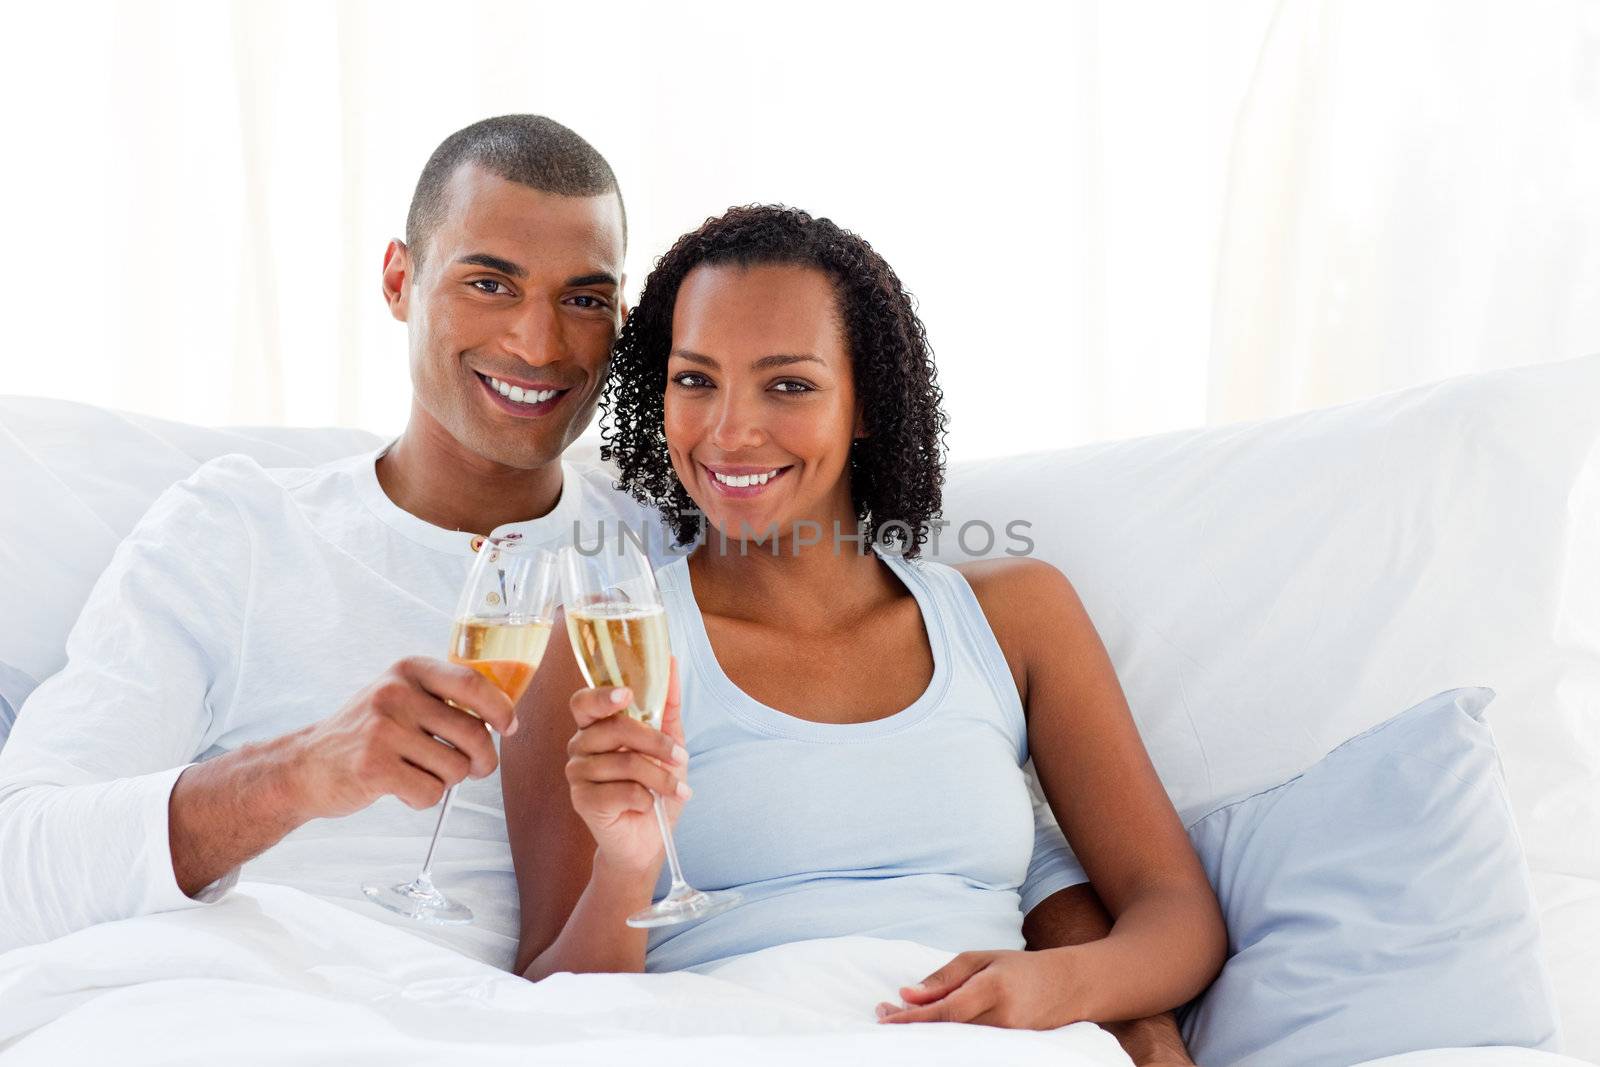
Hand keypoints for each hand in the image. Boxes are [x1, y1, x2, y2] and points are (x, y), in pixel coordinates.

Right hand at [284, 655, 516, 819]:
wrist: (304, 766)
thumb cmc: (365, 734)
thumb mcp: (399, 697)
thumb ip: (443, 698)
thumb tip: (505, 715)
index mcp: (407, 670)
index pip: (472, 684)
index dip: (501, 709)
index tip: (509, 727)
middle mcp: (394, 694)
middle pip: (473, 733)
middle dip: (483, 760)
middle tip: (475, 769)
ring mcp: (382, 730)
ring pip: (455, 769)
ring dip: (447, 781)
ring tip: (420, 773)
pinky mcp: (374, 767)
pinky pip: (430, 793)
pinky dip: (424, 799)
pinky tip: (400, 788)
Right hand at [565, 656, 689, 874]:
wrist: (647, 840)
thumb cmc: (655, 787)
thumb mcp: (669, 743)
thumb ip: (666, 704)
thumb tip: (670, 661)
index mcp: (597, 727)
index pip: (584, 701)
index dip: (603, 695)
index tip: (628, 694)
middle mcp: (580, 745)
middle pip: (614, 729)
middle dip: (655, 742)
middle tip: (680, 756)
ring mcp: (577, 773)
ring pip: (624, 762)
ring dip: (660, 777)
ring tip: (678, 790)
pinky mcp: (582, 801)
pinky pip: (620, 791)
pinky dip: (645, 798)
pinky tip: (648, 805)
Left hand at [875, 947, 1088, 1028]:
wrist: (1068, 986)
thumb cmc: (1019, 967)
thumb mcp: (981, 959)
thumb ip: (944, 977)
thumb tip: (907, 994)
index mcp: (994, 988)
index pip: (946, 1011)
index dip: (914, 1018)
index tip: (885, 1016)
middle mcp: (1003, 1018)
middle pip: (947, 1030)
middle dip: (911, 1025)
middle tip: (883, 1015)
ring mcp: (1009, 1038)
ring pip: (956, 1041)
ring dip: (924, 1031)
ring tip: (898, 1019)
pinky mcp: (1011, 1050)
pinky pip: (970, 1045)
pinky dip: (945, 1038)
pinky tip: (928, 1030)